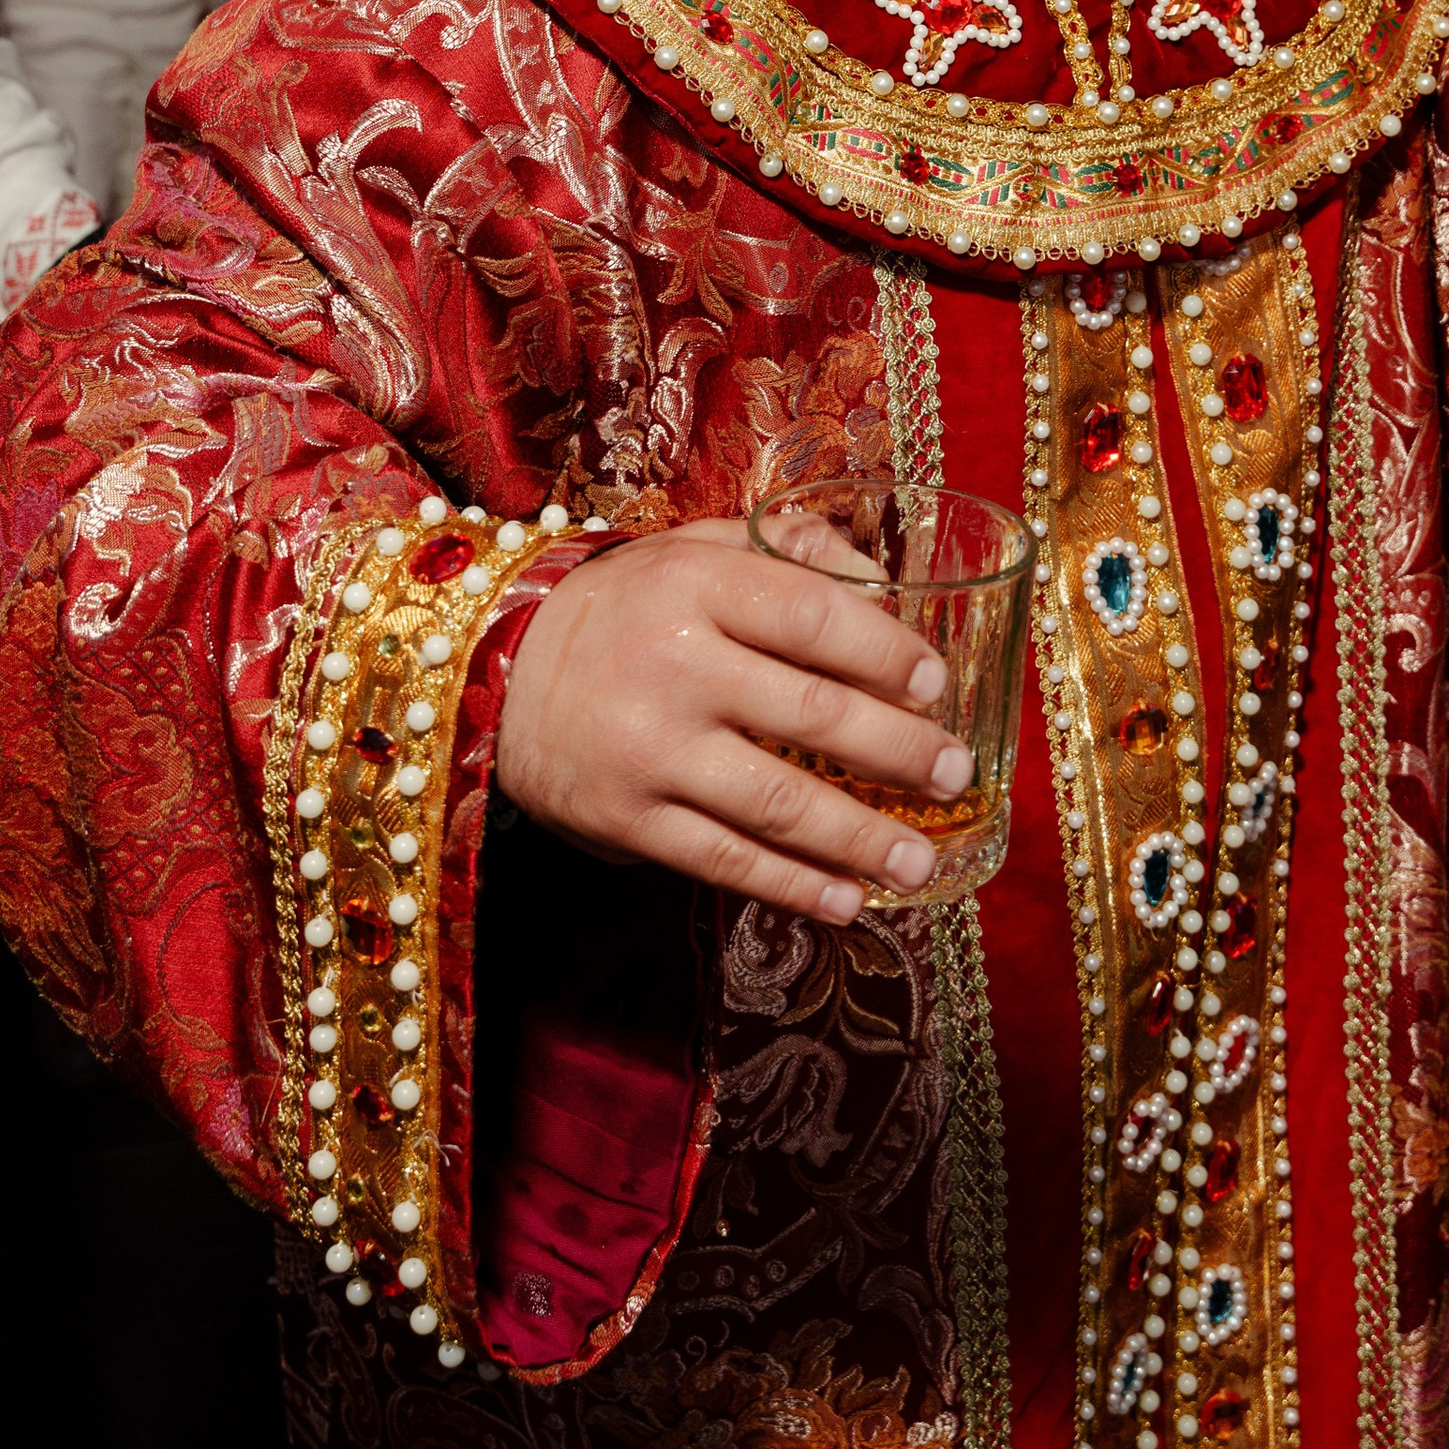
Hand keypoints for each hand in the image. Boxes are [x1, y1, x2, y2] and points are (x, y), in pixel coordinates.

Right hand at [495, 514, 974, 920]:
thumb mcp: (694, 548)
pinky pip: (726, 860)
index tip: (937, 685)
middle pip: (812, 714)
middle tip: (955, 774)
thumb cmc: (622, 606)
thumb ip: (790, 550)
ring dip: (861, 838)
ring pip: (777, 802)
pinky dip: (794, 885)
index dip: (886, 653)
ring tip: (921, 860)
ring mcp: (651, 750)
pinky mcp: (627, 821)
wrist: (493, 669)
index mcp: (697, 585)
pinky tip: (849, 900)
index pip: (813, 617)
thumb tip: (886, 582)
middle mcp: (676, 665)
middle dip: (898, 751)